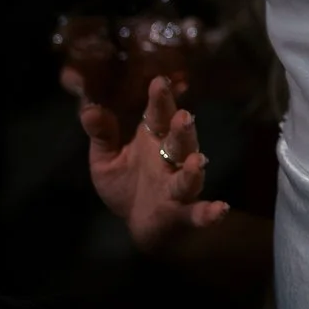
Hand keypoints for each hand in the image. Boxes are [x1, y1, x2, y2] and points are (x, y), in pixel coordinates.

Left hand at [76, 73, 231, 250]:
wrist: (141, 227)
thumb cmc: (126, 186)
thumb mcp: (105, 160)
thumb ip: (101, 136)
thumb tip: (88, 110)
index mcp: (152, 140)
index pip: (158, 115)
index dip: (161, 99)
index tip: (161, 81)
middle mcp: (170, 159)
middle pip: (179, 141)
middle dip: (182, 129)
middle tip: (183, 116)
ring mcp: (178, 186)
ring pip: (189, 175)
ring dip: (195, 168)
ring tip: (198, 160)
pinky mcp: (182, 213)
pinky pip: (198, 212)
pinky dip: (209, 212)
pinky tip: (220, 209)